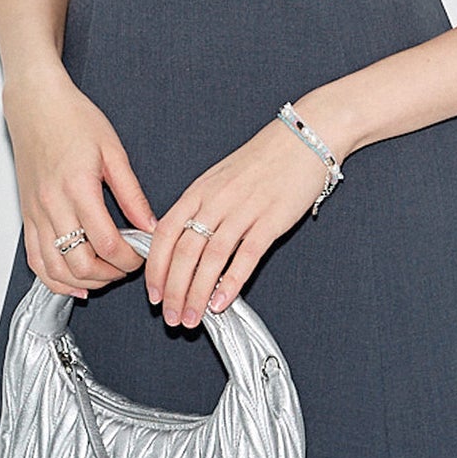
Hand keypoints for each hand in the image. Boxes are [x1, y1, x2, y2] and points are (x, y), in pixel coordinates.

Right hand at [5, 71, 158, 299]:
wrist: (35, 104)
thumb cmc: (72, 119)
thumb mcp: (113, 151)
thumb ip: (132, 193)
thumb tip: (149, 224)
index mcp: (78, 188)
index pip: (106, 243)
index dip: (129, 259)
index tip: (141, 255)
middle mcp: (52, 205)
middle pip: (80, 264)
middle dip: (110, 275)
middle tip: (127, 266)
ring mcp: (35, 213)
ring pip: (55, 269)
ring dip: (83, 281)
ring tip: (105, 276)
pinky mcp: (26, 216)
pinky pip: (35, 260)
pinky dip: (54, 278)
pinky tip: (73, 281)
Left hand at [143, 116, 329, 328]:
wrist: (303, 139)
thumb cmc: (262, 160)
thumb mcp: (220, 178)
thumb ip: (200, 207)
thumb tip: (181, 243)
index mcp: (199, 190)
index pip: (165, 234)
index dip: (156, 268)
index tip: (153, 293)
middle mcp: (216, 200)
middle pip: (184, 252)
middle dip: (173, 291)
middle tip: (170, 317)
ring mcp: (244, 210)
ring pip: (211, 259)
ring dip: (197, 294)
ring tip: (192, 318)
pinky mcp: (271, 220)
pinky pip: (246, 257)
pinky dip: (231, 283)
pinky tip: (222, 303)